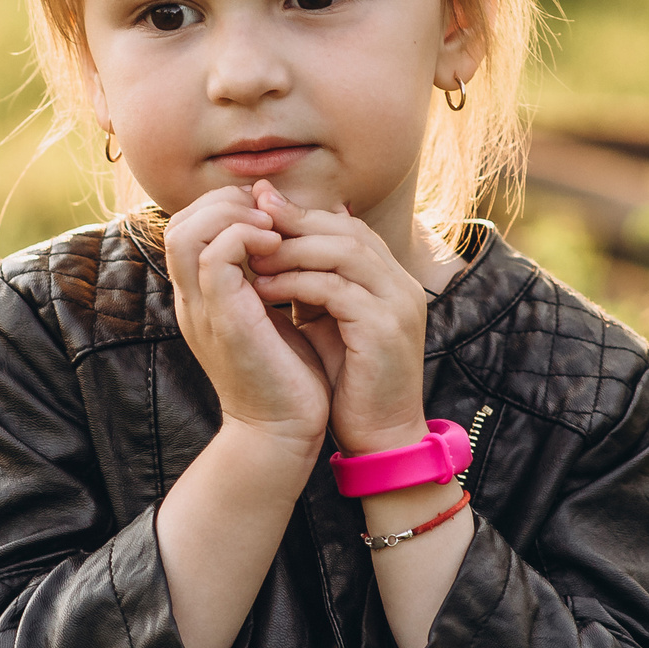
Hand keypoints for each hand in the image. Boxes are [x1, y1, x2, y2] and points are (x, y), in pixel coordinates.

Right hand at [164, 184, 332, 455]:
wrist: (285, 433)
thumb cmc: (289, 377)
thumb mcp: (276, 315)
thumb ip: (271, 278)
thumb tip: (289, 235)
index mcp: (203, 298)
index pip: (189, 227)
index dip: (226, 206)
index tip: (270, 214)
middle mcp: (193, 300)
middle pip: (180, 222)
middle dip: (226, 203)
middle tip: (271, 215)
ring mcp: (201, 310)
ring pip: (187, 232)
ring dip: (232, 216)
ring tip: (273, 228)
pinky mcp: (222, 319)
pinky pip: (213, 258)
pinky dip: (244, 239)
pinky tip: (277, 247)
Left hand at [242, 179, 428, 455]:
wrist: (380, 438)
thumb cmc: (348, 383)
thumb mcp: (327, 322)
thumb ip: (310, 284)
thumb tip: (271, 247)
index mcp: (390, 279)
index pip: (347, 225)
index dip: (302, 215)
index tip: (257, 209)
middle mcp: (401, 284)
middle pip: (346, 229)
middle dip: (294, 221)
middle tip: (248, 216)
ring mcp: (398, 304)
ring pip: (342, 251)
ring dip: (290, 249)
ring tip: (249, 254)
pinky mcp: (384, 328)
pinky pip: (335, 289)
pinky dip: (295, 283)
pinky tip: (262, 289)